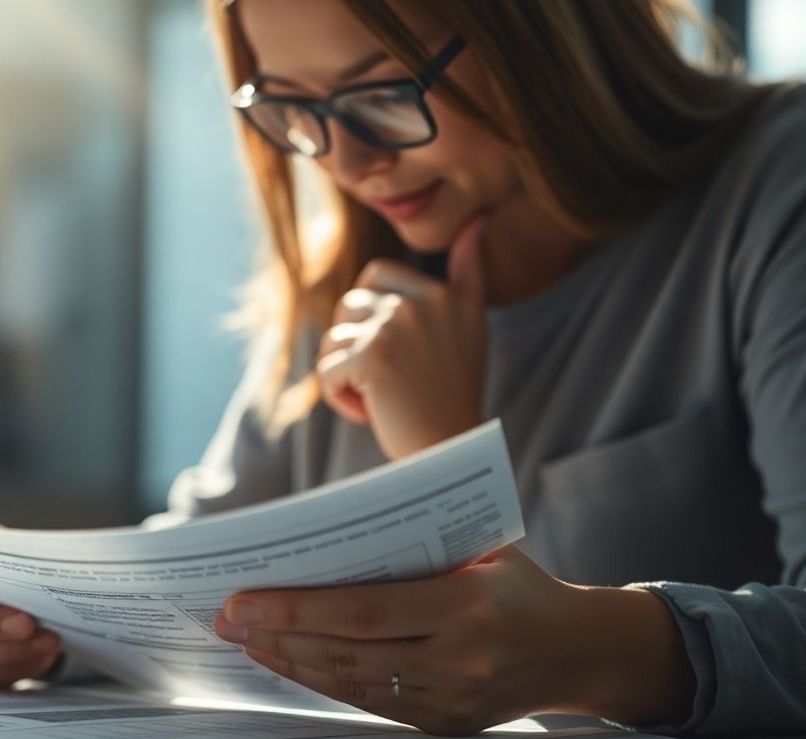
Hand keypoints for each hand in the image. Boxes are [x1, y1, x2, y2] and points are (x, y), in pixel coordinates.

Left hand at [212, 546, 694, 734]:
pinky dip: (322, 682)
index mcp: (467, 606)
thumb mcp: (481, 551)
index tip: (242, 599)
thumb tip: (325, 538)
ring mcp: (451, 699)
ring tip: (245, 639)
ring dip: (290, 661)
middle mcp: (459, 659)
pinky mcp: (445, 725)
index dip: (296, 608)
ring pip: (350, 683)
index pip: (363, 610)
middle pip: (346, 651)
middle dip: (277, 635)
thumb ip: (416, 547)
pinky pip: (369, 703)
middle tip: (224, 619)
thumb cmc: (519, 584)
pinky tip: (289, 662)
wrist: (580, 650)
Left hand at [317, 215, 489, 459]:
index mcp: (445, 295)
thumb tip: (478, 219)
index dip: (371, 318)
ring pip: (333, 338)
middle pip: (347, 306)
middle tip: (386, 379)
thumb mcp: (470, 324)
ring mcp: (398, 327)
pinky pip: (327, 369)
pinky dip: (339, 397)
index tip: (398, 354)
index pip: (374, 277)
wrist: (448, 451)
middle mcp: (425, 304)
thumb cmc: (451, 393)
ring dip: (345, 373)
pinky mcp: (372, 357)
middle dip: (353, 345)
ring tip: (379, 397)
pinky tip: (368, 412)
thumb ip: (469, 271)